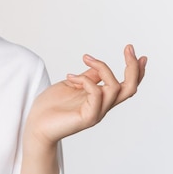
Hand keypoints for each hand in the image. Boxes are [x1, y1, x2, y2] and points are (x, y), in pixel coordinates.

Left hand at [25, 45, 146, 145]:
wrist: (36, 124)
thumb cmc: (51, 106)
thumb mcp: (72, 85)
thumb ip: (87, 78)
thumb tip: (97, 66)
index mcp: (100, 98)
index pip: (126, 85)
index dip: (135, 70)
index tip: (136, 53)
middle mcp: (102, 106)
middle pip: (130, 88)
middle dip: (133, 67)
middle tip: (129, 49)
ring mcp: (96, 112)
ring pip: (115, 88)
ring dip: (102, 67)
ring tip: (86, 59)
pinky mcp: (87, 118)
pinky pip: (96, 94)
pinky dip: (86, 80)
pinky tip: (70, 77)